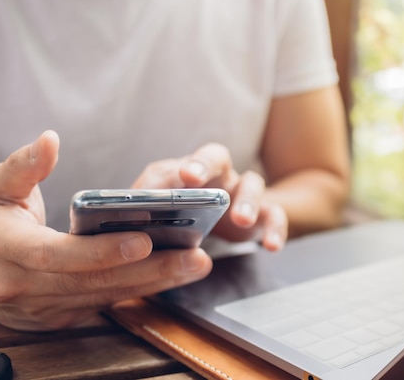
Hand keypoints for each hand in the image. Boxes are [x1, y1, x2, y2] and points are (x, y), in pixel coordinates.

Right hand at [0, 131, 211, 330]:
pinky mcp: (62, 316)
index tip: (145, 239)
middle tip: (194, 256)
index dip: (102, 249)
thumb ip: (23, 166)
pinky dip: (143, 290)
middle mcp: (22, 287)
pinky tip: (174, 275)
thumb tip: (49, 140)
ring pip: (107, 296)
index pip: (58, 255)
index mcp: (6, 250)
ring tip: (196, 264)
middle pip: (94, 281)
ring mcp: (43, 308)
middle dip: (149, 270)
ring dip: (156, 282)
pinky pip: (108, 303)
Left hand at [132, 143, 287, 250]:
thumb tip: (127, 213)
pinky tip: (272, 247)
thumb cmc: (192, 214)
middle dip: (204, 166)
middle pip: (217, 158)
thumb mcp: (169, 210)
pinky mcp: (266, 213)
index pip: (185, 159)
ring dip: (247, 201)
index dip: (182, 165)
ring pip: (252, 184)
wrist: (235, 220)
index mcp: (192, 170)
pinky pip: (275, 216)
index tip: (180, 177)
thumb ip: (151, 207)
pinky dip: (276, 230)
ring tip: (242, 221)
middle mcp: (220, 174)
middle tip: (193, 180)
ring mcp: (245, 192)